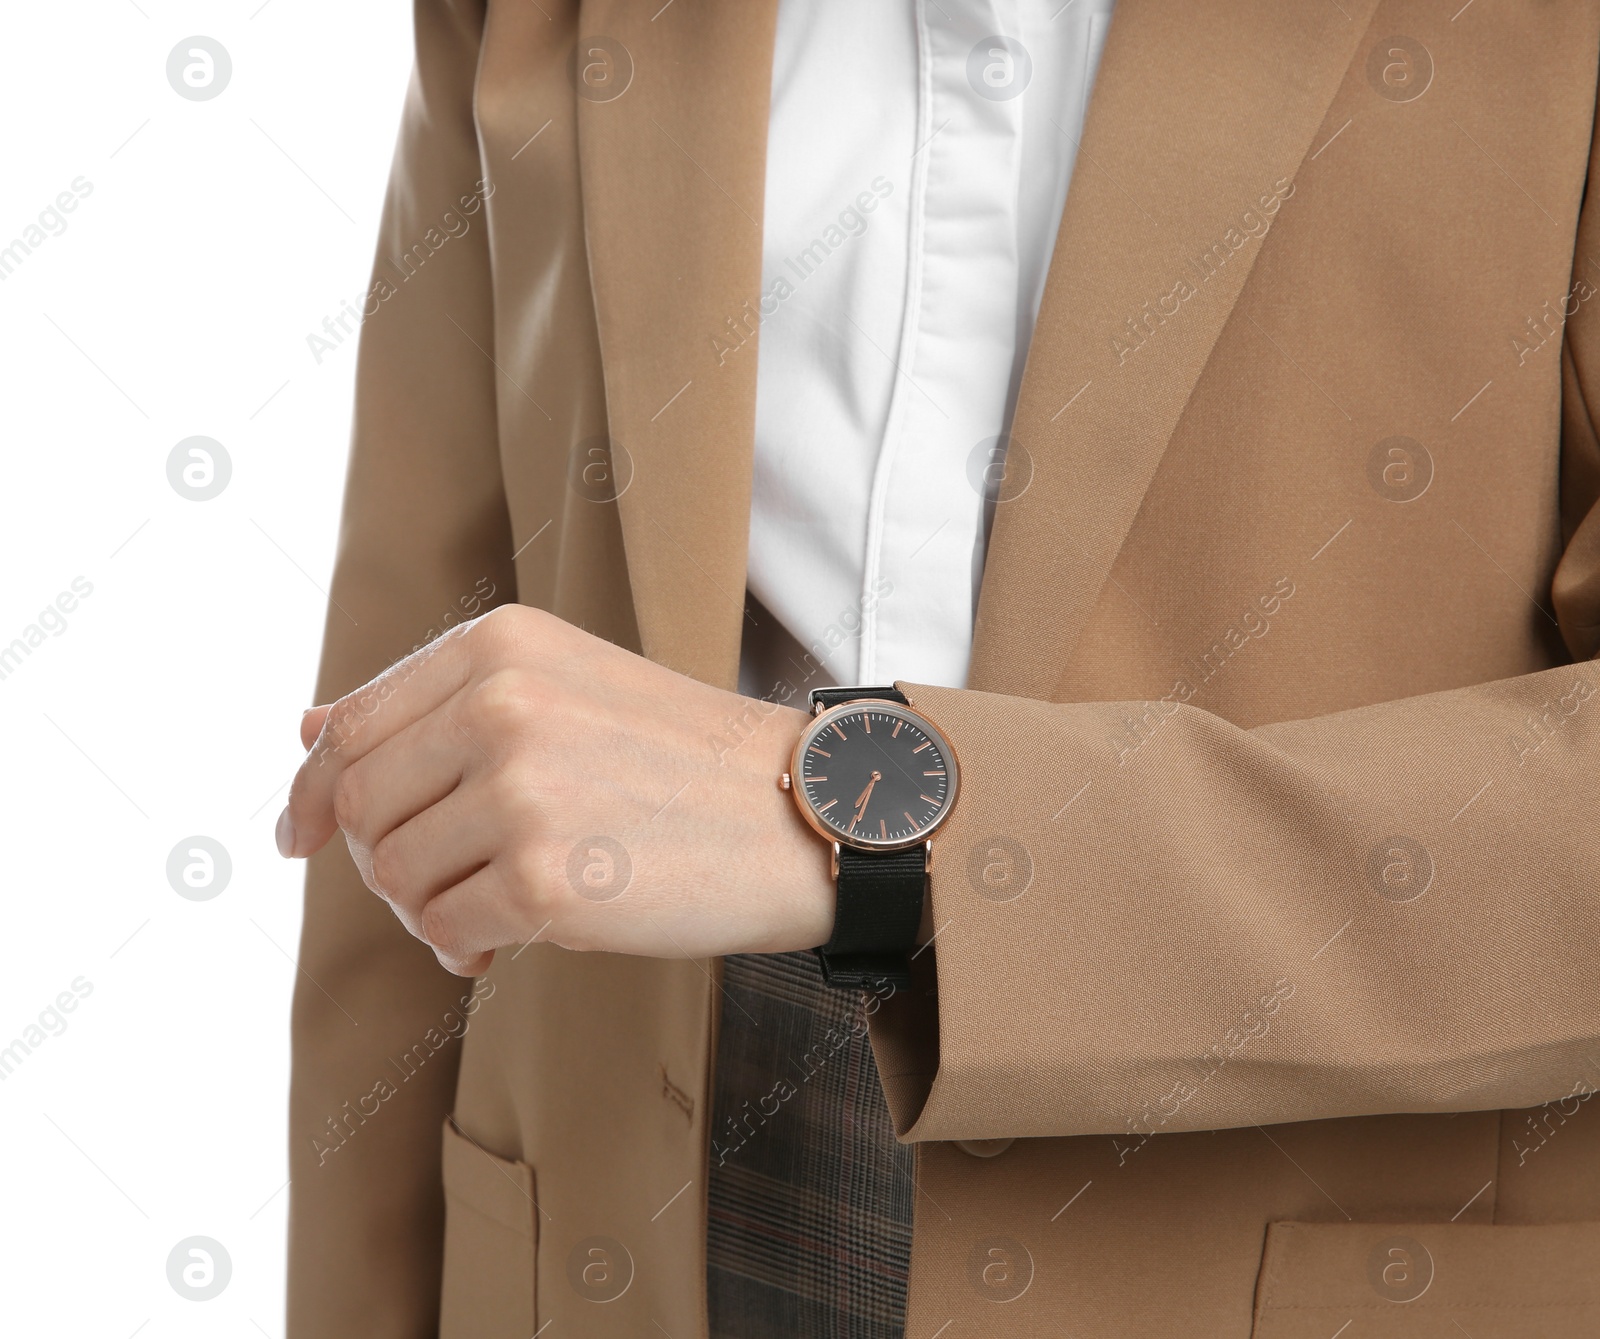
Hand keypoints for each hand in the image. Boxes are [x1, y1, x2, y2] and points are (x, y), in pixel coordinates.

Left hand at [277, 605, 833, 975]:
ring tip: (492, 908)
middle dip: (385, 859)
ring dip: (429, 907)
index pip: (353, 724)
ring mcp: (521, 792)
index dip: (312, 789)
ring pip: (394, 874)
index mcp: (501, 645)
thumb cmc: (685, 759)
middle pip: (360, 806)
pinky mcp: (546, 881)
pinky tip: (508, 940)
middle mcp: (500, 705)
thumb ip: (436, 704)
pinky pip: (444, 929)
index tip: (298, 836)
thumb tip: (306, 731)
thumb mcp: (563, 686)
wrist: (803, 810)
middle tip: (447, 883)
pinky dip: (463, 945)